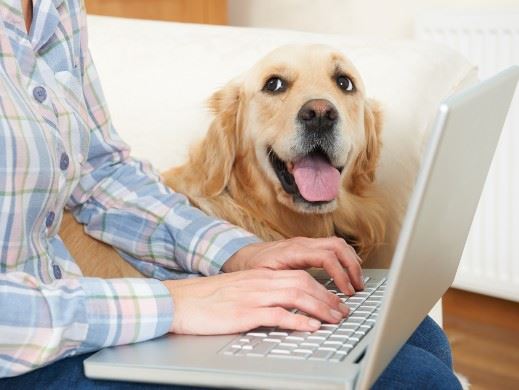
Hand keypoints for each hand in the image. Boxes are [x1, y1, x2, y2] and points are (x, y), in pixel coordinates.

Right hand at [163, 269, 349, 334]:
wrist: (179, 301)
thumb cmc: (206, 298)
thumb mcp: (238, 291)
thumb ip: (260, 294)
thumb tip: (283, 307)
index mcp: (259, 276)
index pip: (299, 276)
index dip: (321, 289)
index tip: (334, 301)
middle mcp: (260, 282)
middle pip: (303, 284)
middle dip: (328, 298)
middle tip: (342, 312)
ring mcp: (253, 296)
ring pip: (296, 296)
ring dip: (320, 308)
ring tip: (334, 320)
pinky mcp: (244, 313)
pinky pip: (277, 314)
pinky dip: (297, 321)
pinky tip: (310, 327)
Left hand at [222, 237, 363, 294]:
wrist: (242, 255)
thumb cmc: (251, 267)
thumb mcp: (263, 278)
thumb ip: (282, 284)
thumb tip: (300, 297)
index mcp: (293, 251)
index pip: (326, 257)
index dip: (340, 274)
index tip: (346, 292)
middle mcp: (302, 243)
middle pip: (337, 246)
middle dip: (352, 267)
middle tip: (358, 288)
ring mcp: (306, 243)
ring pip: (338, 244)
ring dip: (351, 261)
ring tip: (356, 282)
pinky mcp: (308, 246)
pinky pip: (332, 246)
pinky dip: (344, 258)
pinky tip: (348, 272)